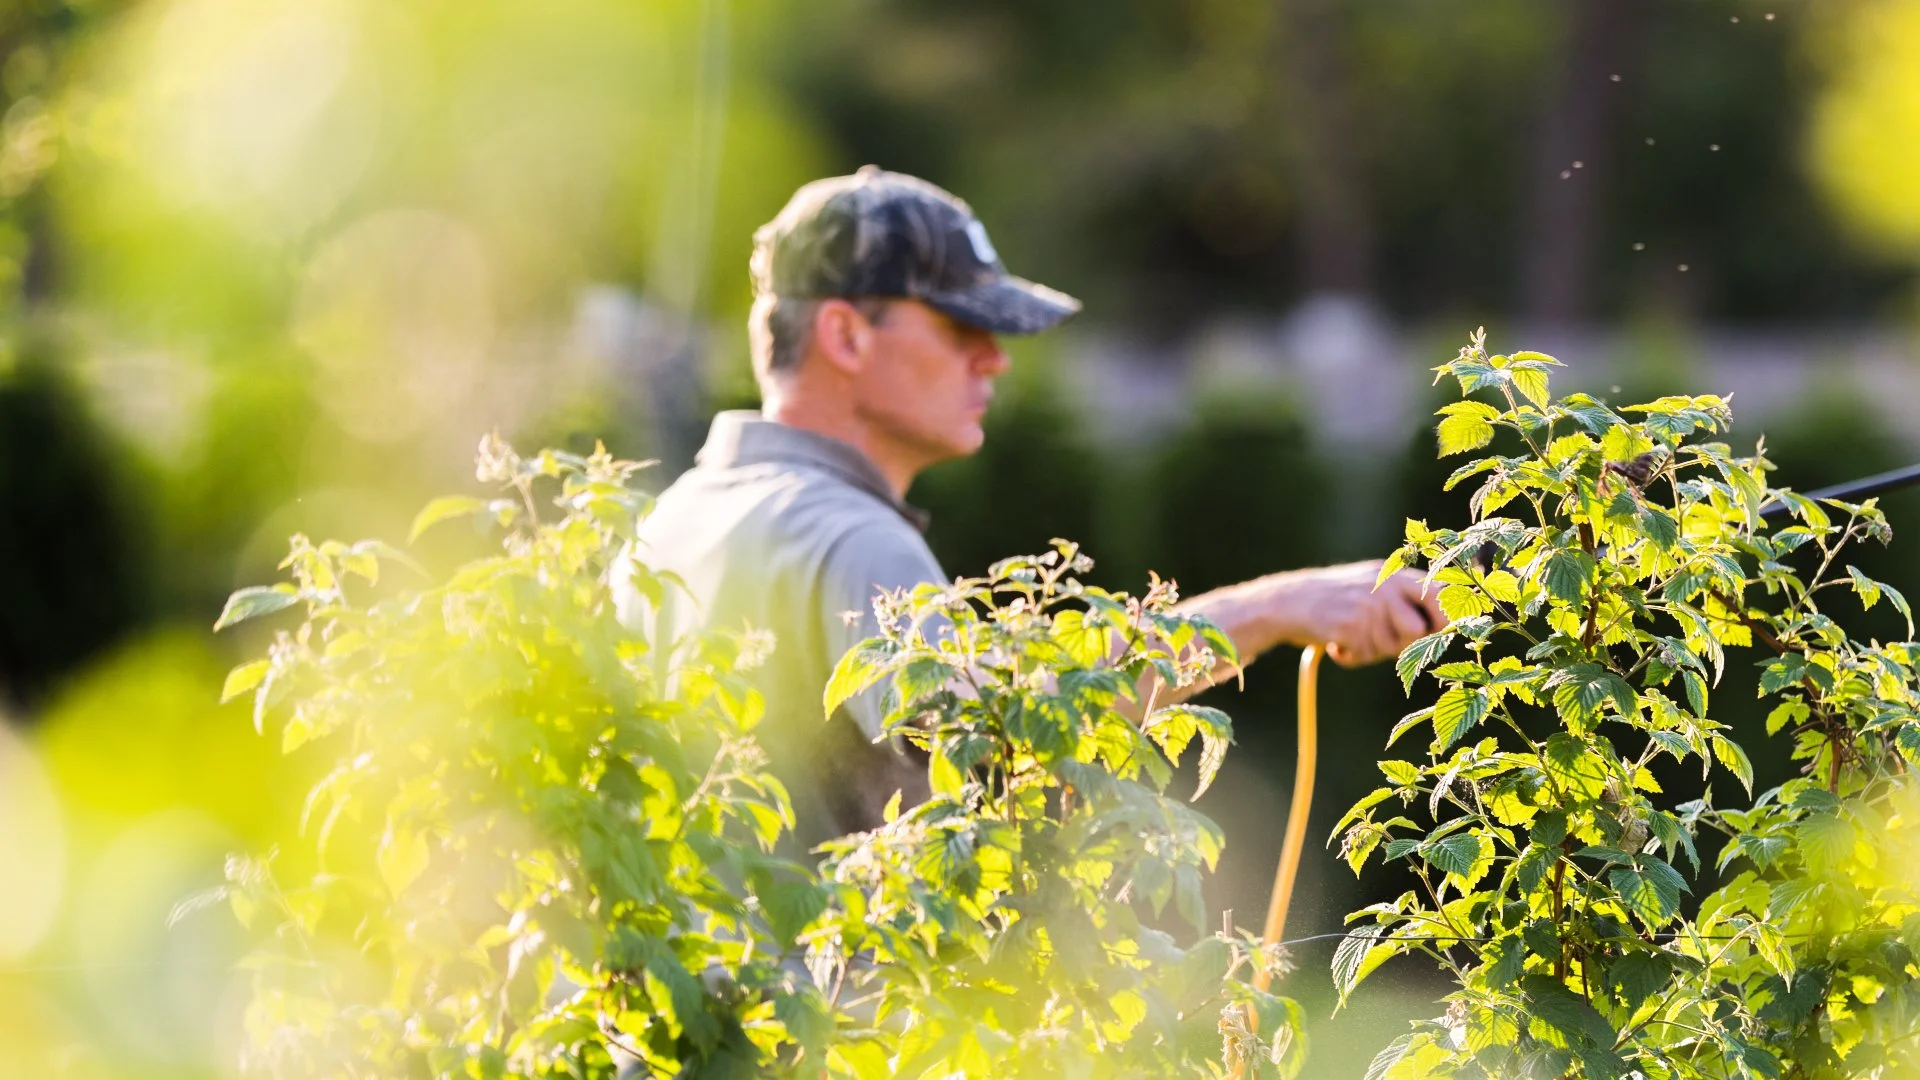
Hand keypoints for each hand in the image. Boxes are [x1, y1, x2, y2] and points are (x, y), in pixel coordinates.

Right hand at [1282, 561, 1445, 667]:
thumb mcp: (1373, 586)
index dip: (1444, 618)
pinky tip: (1335, 643)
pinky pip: (1364, 655)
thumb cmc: (1338, 599)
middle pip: (1417, 630)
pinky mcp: (1348, 625)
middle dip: (1401, 644)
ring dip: (1371, 651)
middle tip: (1379, 640)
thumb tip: (1449, 624)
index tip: (1436, 632)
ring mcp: (1366, 605)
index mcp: (1394, 575)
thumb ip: (1407, 599)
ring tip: (1351, 635)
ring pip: (1389, 648)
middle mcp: (1384, 587)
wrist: (1288, 601)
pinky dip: (1350, 657)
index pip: (1439, 594)